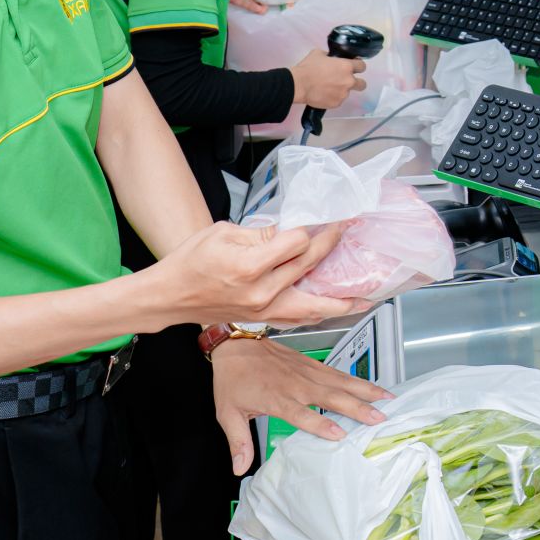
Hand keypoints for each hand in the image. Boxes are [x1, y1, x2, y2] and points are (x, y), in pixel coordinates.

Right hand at [146, 221, 367, 328]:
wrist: (170, 296)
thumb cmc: (192, 261)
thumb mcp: (224, 233)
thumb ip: (262, 232)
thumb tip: (294, 228)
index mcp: (249, 266)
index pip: (297, 243)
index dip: (314, 229)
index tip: (330, 219)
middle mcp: (261, 292)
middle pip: (310, 268)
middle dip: (333, 248)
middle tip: (351, 236)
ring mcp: (264, 310)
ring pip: (314, 306)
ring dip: (343, 301)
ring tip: (368, 294)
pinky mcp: (263, 320)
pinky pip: (300, 318)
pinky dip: (322, 313)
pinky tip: (338, 308)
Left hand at [210, 340, 391, 474]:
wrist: (236, 344)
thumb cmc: (233, 379)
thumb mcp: (227, 413)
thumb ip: (238, 441)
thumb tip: (239, 468)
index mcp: (277, 398)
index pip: (302, 414)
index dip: (320, 424)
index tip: (340, 434)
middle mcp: (297, 385)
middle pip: (332, 397)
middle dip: (357, 408)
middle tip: (379, 418)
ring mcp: (308, 372)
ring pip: (342, 382)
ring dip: (366, 391)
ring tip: (388, 400)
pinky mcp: (312, 365)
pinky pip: (339, 373)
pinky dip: (358, 380)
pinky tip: (373, 387)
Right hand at [291, 49, 367, 109]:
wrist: (298, 85)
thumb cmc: (308, 67)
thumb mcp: (319, 54)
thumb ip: (331, 57)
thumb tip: (332, 59)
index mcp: (347, 67)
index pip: (362, 66)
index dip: (357, 66)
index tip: (353, 67)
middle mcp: (349, 81)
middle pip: (362, 84)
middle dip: (356, 82)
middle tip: (345, 80)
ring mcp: (343, 94)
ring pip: (347, 92)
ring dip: (341, 89)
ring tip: (328, 88)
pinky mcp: (337, 103)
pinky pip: (338, 100)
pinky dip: (333, 97)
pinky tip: (323, 94)